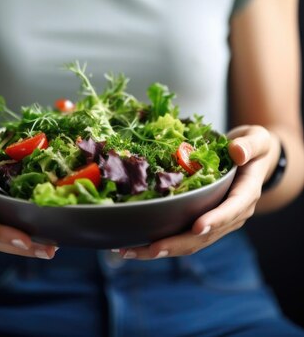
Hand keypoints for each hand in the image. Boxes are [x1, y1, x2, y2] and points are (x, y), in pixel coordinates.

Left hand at [114, 124, 278, 259]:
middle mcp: (233, 214)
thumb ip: (250, 145)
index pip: (232, 210)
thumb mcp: (257, 140)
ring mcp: (218, 221)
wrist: (252, 160)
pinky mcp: (204, 221)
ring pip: (192, 242)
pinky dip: (162, 242)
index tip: (198, 226)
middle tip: (152, 248)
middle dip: (179, 243)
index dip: (216, 219)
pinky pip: (184, 236)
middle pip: (207, 235)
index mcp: (246, 194)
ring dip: (164, 249)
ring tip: (133, 251)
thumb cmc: (252, 147)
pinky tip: (136, 244)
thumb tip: (237, 152)